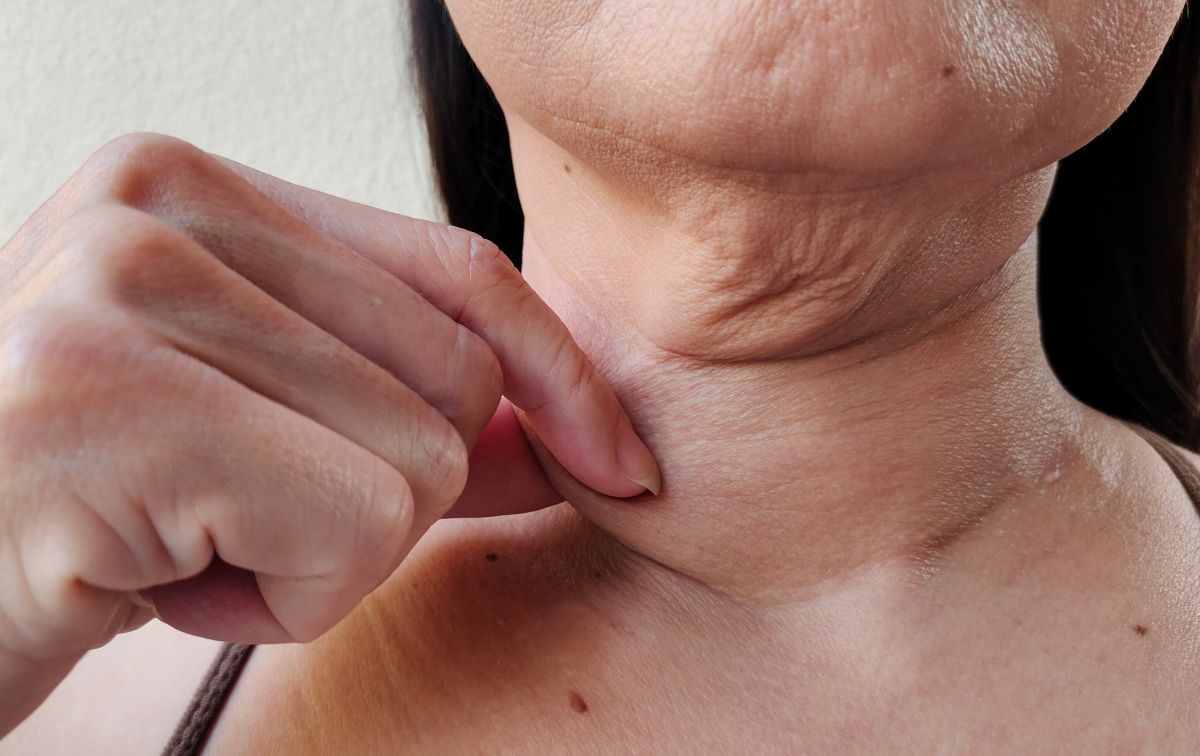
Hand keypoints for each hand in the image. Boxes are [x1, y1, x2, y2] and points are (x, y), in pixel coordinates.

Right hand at [0, 133, 659, 734]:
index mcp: (188, 185)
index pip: (454, 269)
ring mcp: (119, 294)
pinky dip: (281, 599)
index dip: (554, 372)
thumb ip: (405, 409)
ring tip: (185, 546)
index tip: (611, 456)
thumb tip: (561, 433)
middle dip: (378, 496)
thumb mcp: (259, 429)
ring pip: (415, 463)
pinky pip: (349, 527)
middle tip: (234, 518)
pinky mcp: (109, 405)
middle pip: (452, 379)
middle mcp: (150, 210)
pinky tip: (160, 583)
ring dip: (318, 554)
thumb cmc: (82, 507)